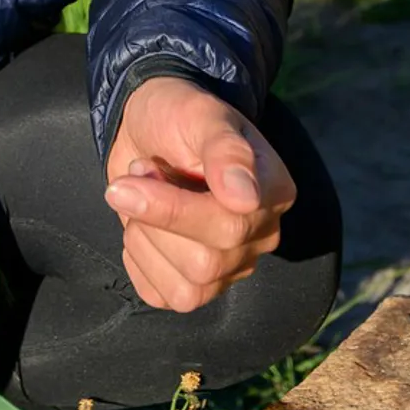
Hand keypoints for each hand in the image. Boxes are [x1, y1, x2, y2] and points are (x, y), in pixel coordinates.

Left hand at [104, 77, 295, 313]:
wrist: (149, 128)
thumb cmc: (179, 116)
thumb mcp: (201, 114)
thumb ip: (225, 150)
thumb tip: (245, 200)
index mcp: (272, 193)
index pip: (232, 224)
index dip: (177, 207)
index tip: (145, 169)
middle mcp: (258, 236)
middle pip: (206, 262)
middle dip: (155, 215)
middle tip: (139, 169)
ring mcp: (229, 266)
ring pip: (187, 288)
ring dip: (145, 237)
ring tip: (143, 193)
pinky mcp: (193, 283)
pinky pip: (160, 296)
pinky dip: (138, 260)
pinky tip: (141, 225)